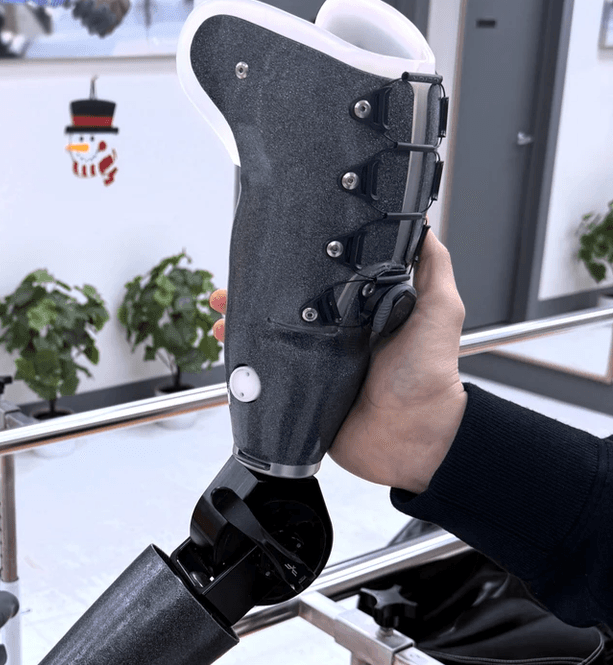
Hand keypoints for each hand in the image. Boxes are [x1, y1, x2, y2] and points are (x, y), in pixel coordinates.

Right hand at [208, 229, 467, 492]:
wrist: (416, 436)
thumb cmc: (429, 376)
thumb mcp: (440, 310)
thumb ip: (433, 269)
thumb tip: (424, 228)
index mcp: (363, 315)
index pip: (319, 285)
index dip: (292, 271)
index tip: (268, 257)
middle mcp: (337, 339)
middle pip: (286, 312)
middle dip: (253, 300)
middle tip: (229, 292)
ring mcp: (318, 367)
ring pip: (272, 344)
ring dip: (243, 332)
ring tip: (224, 322)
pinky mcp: (306, 396)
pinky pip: (272, 381)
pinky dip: (249, 370)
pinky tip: (236, 357)